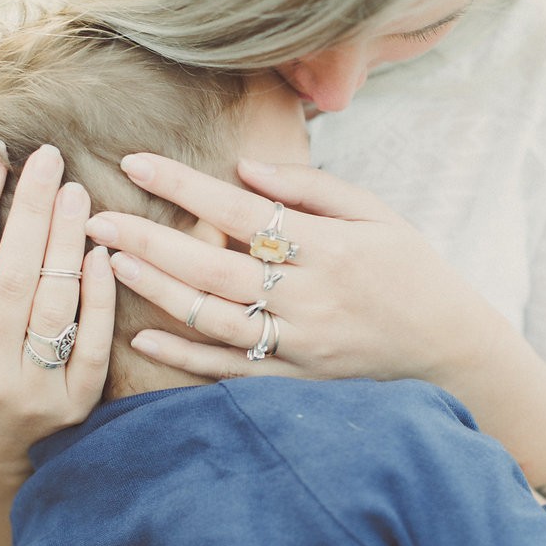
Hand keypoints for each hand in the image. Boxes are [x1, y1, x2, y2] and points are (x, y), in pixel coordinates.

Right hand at [0, 145, 115, 463]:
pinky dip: (99, 294)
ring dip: (67, 241)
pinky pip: (93, 340)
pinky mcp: (78, 399)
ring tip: (75, 192)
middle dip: (30, 209)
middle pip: (13, 275)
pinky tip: (101, 251)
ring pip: (55, 303)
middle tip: (48, 158)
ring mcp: (36, 388)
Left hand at [85, 153, 503, 385]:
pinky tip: (141, 336)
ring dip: (156, 291)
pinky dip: (184, 356)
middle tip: (94, 218)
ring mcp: (301, 346)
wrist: (451, 351)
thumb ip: (313, 190)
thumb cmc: (414, 272)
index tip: (135, 163)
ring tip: (107, 262)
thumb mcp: (378, 215)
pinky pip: (229, 371)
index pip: (242, 212)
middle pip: (213, 267)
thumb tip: (246, 168)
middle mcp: (311, 298)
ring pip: (212, 319)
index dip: (185, 186)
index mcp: (331, 248)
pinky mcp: (296, 382)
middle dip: (148, 240)